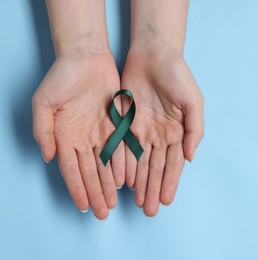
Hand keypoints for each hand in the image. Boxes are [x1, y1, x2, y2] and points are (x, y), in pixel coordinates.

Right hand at [32, 52, 125, 218]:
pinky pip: (121, 148)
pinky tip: (126, 179)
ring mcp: (101, 132)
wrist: (87, 57)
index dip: (77, 188)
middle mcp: (83, 138)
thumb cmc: (62, 77)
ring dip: (109, 184)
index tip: (83, 206)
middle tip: (103, 212)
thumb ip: (43, 130)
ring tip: (114, 202)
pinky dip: (123, 164)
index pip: (71, 169)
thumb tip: (49, 157)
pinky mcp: (117, 124)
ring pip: (106, 164)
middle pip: (90, 171)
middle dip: (96, 192)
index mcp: (65, 136)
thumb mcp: (44, 102)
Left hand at [121, 51, 203, 215]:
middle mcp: (160, 135)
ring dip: (139, 183)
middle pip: (155, 168)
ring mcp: (142, 130)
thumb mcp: (194, 102)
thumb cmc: (178, 76)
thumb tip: (191, 158)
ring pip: (140, 163)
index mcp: (177, 132)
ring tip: (137, 202)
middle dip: (153, 189)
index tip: (165, 201)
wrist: (154, 55)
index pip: (173, 164)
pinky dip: (124, 165)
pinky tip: (124, 180)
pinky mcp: (125, 123)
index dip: (169, 182)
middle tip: (148, 211)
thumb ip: (195, 130)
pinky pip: (124, 148)